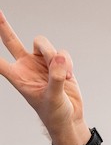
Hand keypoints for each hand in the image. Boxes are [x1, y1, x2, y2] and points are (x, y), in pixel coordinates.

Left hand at [0, 11, 86, 144]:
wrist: (70, 118)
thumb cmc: (55, 113)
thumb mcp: (52, 97)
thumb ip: (54, 77)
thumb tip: (59, 57)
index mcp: (18, 76)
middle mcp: (27, 66)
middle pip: (11, 41)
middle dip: (3, 26)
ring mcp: (42, 63)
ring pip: (42, 44)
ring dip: (53, 56)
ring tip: (62, 75)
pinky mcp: (58, 63)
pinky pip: (62, 53)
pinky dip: (67, 63)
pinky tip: (67, 75)